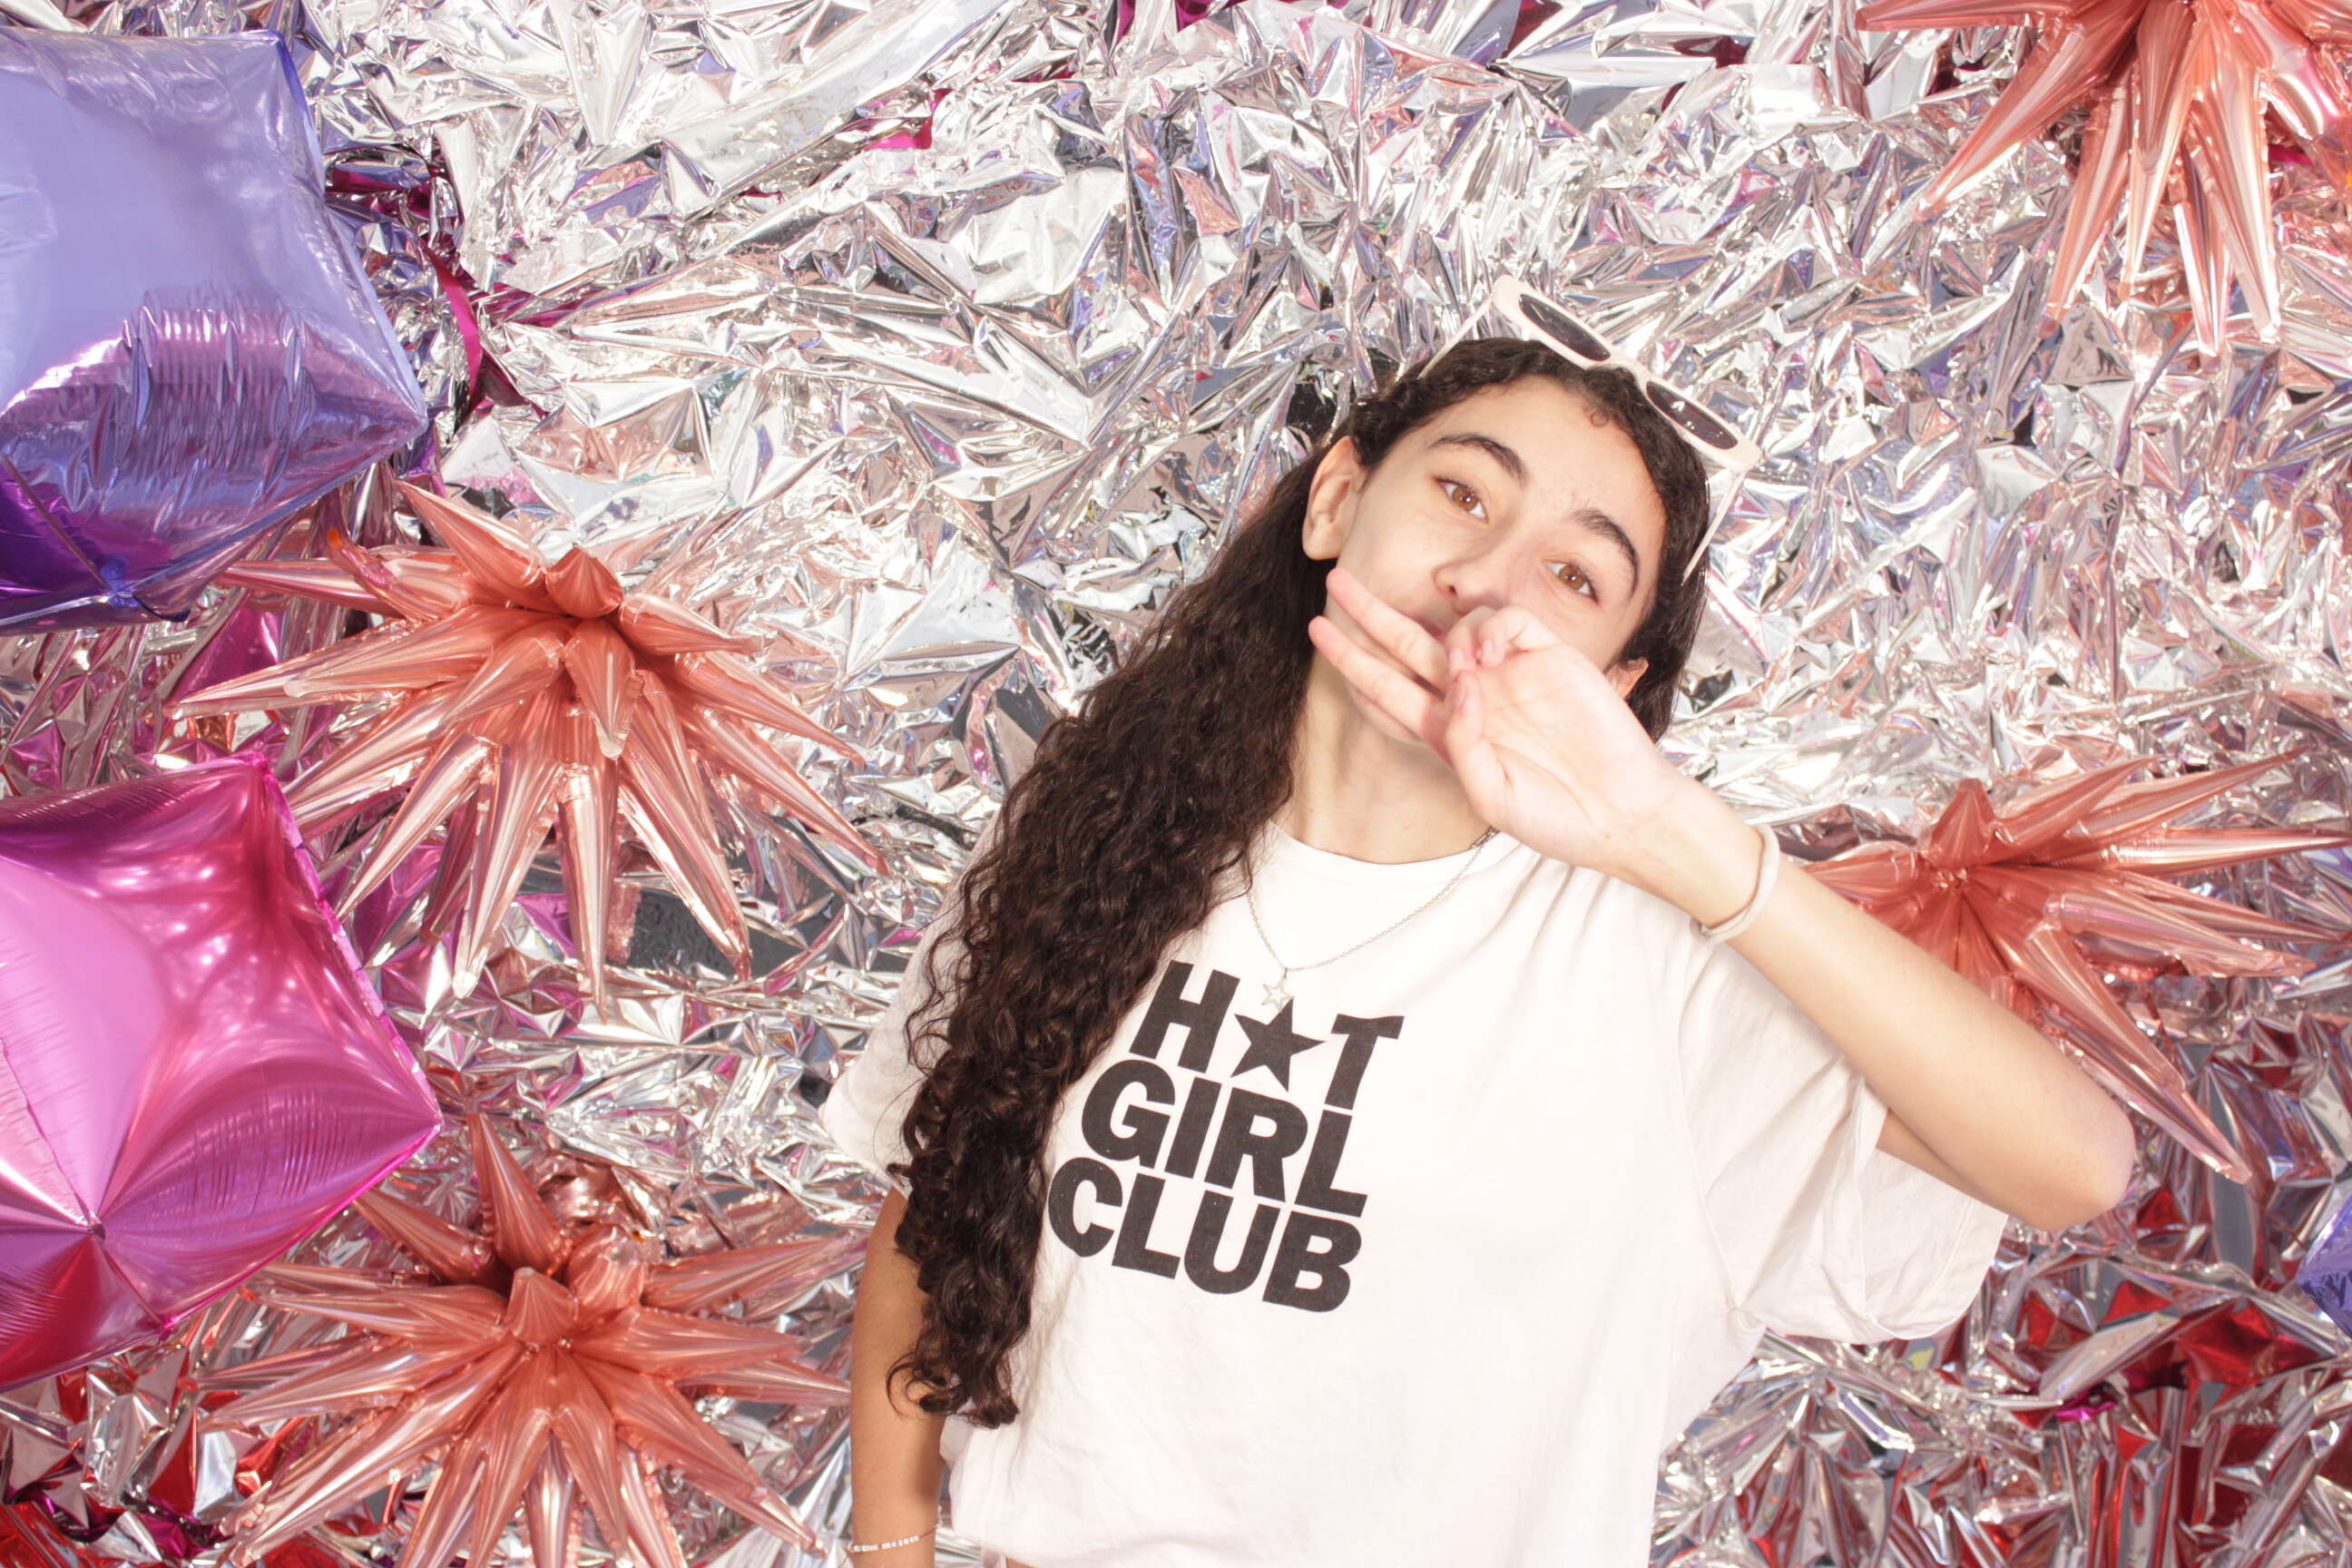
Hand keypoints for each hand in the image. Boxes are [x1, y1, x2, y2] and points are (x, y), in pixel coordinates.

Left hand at [1306, 564, 1695, 879]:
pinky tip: (1490, 654)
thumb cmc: (1553, 815)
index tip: (1319, 633)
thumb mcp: (1488, 794)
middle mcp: (1473, 697)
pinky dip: (1491, 628)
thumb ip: (1459, 743)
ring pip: (1456, 630)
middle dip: (1370, 614)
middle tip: (1337, 580)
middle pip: (1407, 645)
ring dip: (1448, 639)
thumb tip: (1457, 684)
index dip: (1352, 660)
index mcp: (1448, 732)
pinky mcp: (1548, 657)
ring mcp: (1509, 674)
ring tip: (1467, 668)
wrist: (1619, 812)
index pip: (1387, 688)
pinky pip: (1507, 622)